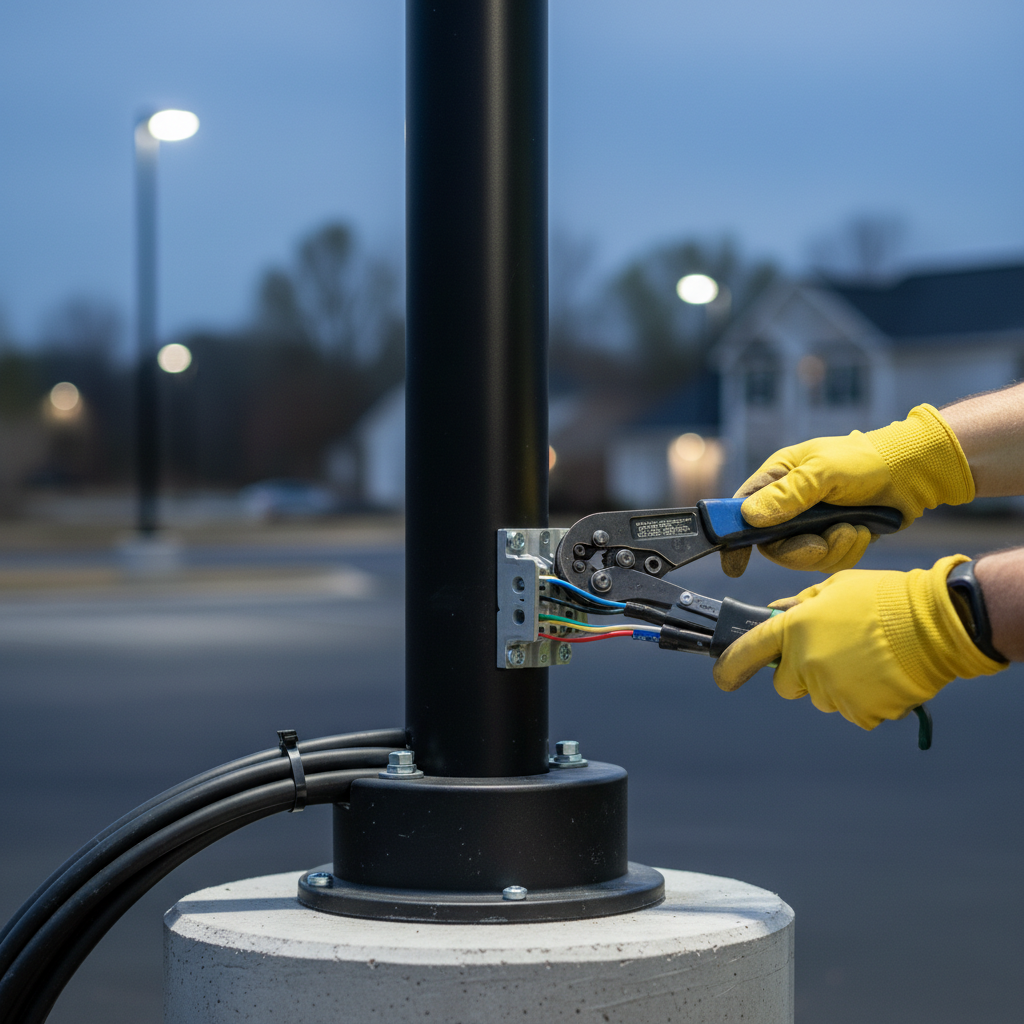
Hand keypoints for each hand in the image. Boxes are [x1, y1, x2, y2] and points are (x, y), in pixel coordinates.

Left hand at [712, 555, 1006, 729]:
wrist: (936, 624)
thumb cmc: (885, 598)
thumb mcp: (836, 587)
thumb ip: (800, 604)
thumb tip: (775, 612)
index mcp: (795, 628)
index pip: (747, 652)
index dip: (729, 667)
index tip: (722, 677)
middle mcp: (806, 662)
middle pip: (786, 683)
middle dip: (800, 672)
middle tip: (833, 652)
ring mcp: (831, 690)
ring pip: (820, 697)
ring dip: (835, 684)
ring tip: (868, 658)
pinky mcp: (858, 711)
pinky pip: (851, 710)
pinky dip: (863, 699)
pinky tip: (882, 676)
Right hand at [719, 404, 973, 576]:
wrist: (912, 472)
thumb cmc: (866, 460)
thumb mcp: (824, 471)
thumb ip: (788, 494)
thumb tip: (751, 516)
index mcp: (777, 479)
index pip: (741, 512)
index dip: (735, 539)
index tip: (735, 566)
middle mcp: (789, 504)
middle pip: (773, 545)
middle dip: (799, 550)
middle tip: (821, 544)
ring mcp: (811, 523)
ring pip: (802, 557)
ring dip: (830, 550)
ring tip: (852, 529)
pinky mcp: (833, 537)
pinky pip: (828, 561)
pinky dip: (846, 552)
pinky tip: (861, 532)